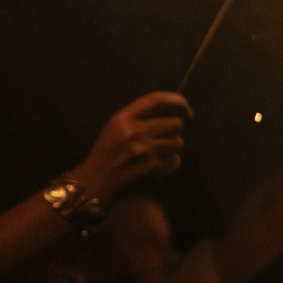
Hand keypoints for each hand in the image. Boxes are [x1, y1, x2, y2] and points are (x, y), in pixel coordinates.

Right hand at [76, 91, 190, 193]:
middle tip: (161, 139)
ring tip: (154, 155)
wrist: (96, 183)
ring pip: (178, 143)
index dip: (177, 101)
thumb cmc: (108, 154)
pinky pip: (175, 161)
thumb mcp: (116, 129)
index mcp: (123, 119)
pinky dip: (169, 164)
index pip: (156, 100)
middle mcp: (135, 131)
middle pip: (175, 124)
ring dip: (171, 149)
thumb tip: (174, 112)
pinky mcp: (154, 167)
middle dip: (173, 131)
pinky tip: (154, 168)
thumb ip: (141, 119)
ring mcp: (145, 150)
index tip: (186, 110)